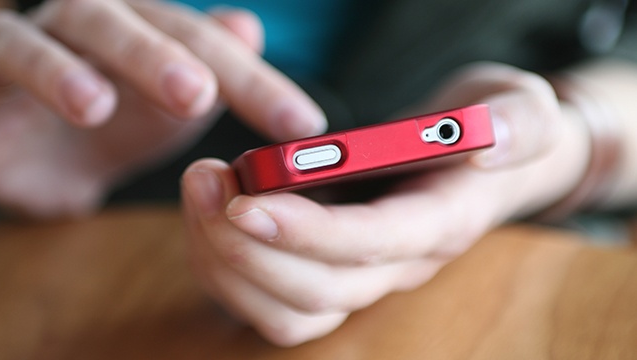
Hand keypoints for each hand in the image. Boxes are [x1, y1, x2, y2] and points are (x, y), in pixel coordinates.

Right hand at [0, 0, 325, 216]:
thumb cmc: (102, 128)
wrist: (27, 153)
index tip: (302, 126)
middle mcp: (105, 23)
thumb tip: (247, 27)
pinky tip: (80, 103)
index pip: (211, 48)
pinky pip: (6, 49)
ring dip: (102, 58)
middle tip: (200, 96)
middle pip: (149, 22)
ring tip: (107, 105)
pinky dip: (41, 68)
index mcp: (152, 35)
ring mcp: (47, 34)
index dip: (256, 84)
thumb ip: (209, 74)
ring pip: (81, 23)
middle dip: (175, 56)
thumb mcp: (163, 112)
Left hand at [181, 63, 590, 345]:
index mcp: (441, 222)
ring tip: (199, 191)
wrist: (476, 157)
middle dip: (249, 246)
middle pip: (318, 291)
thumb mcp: (520, 106)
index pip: (372, 244)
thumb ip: (518, 122)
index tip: (245, 200)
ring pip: (284, 311)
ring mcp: (362, 276)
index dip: (308, 233)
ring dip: (228, 262)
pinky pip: (268, 299)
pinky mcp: (330, 272)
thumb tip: (486, 145)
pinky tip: (208, 213)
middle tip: (203, 180)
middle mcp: (398, 264)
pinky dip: (225, 266)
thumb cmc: (489, 128)